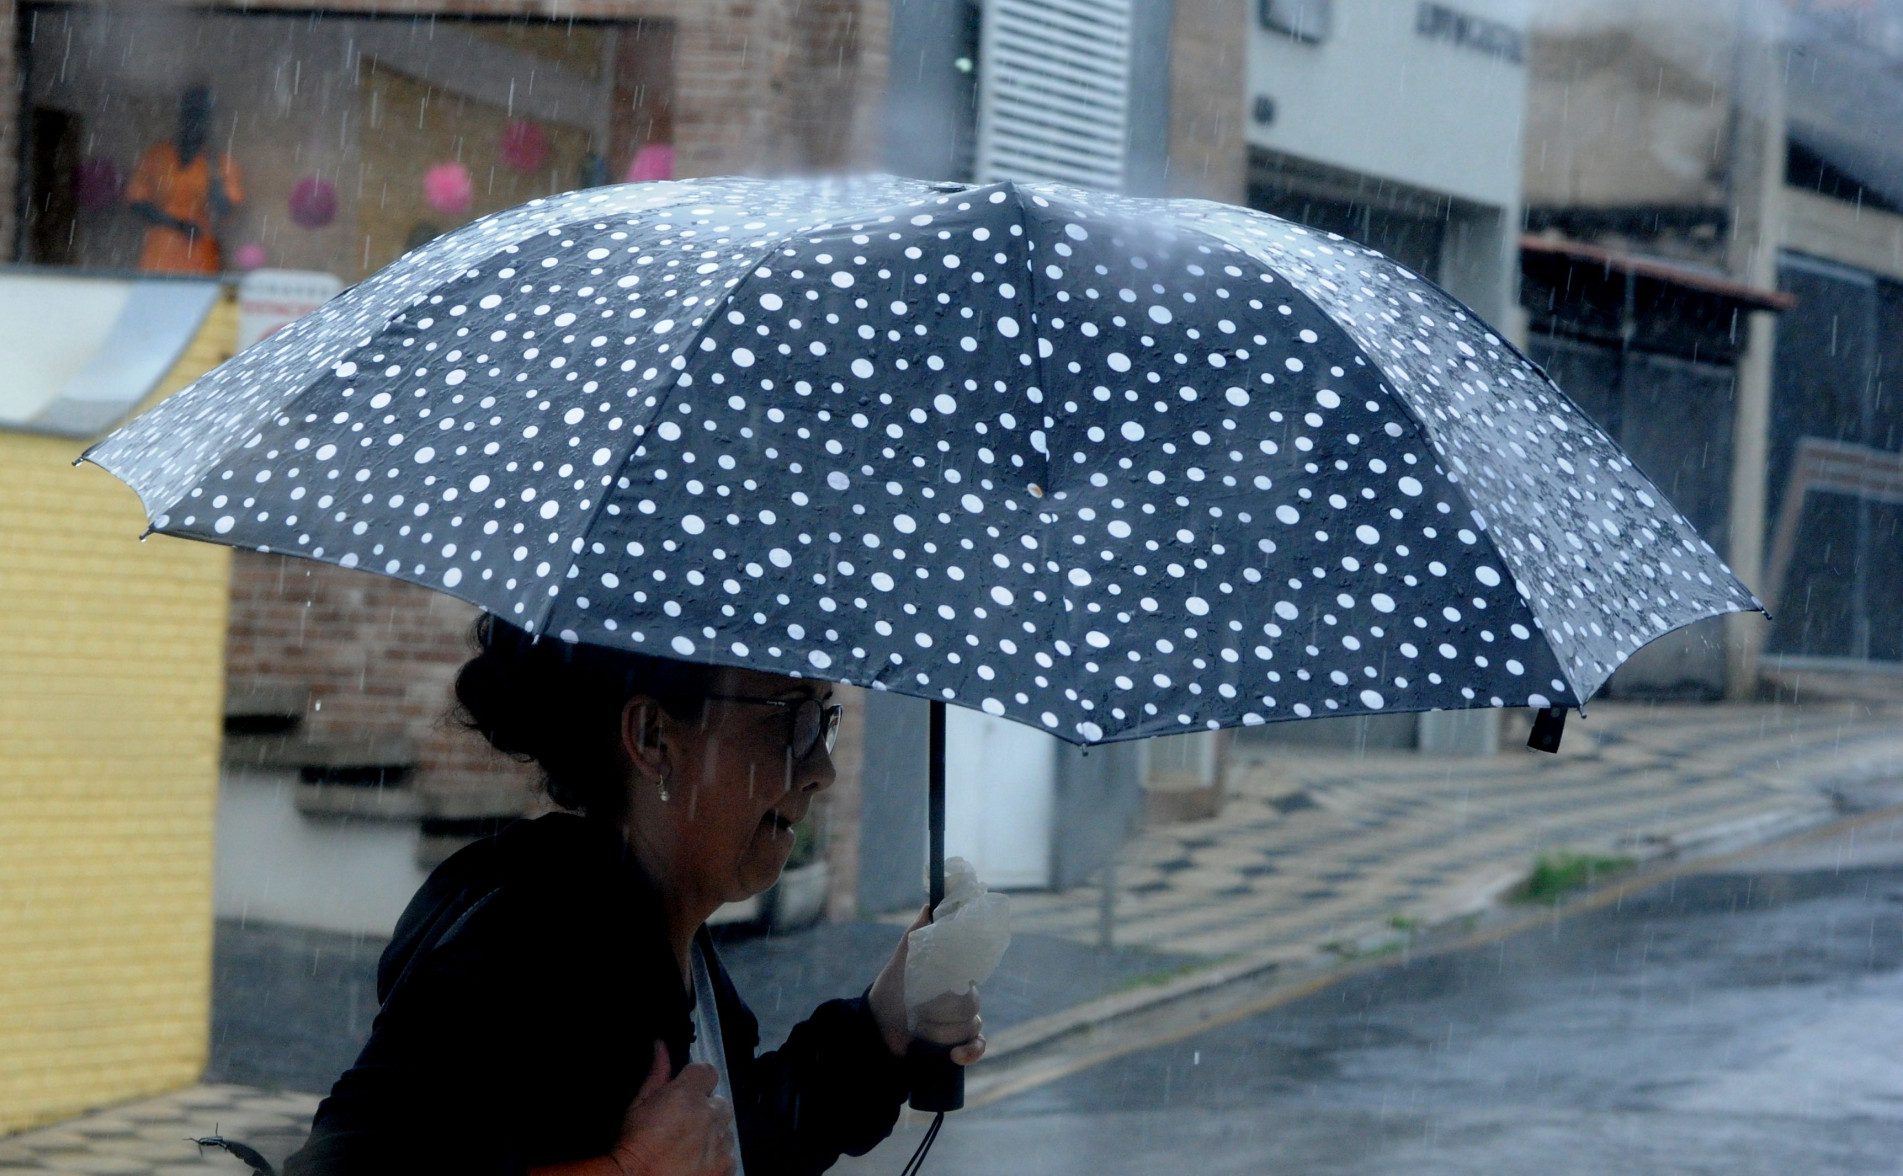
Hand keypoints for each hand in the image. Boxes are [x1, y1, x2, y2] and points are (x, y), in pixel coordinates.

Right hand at [608, 1042, 736, 1175]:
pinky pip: (730, 1157)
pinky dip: (717, 1159)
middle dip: (708, 1110)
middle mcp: (709, 1116)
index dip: (698, 1081)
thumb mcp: (638, 1105)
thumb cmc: (633, 1146)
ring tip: (689, 1148)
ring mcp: (720, 1144)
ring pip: (726, 1131)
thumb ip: (656, 1074)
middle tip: (686, 1125)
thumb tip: (661, 1047)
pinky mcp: (725, 1167)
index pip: (708, 1071)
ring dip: (713, 1135)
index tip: (688, 1091)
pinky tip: (697, 1163)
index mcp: (687, 1095)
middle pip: (721, 1102)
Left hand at [868, 905, 987, 1065]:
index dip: (964, 979)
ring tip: (921, 1029)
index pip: (973, 972)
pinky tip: (954, 1054)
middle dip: (946, 1009)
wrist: (876, 1027)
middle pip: (973, 1003)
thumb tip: (932, 904)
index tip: (952, 981)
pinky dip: (970, 1051)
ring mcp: (961, 1020)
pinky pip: (977, 1046)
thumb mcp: (903, 959)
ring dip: (945, 1030)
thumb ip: (918, 932)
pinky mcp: (958, 1043)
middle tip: (921, 1008)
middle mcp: (961, 996)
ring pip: (973, 1025)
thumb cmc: (892, 988)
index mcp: (953, 973)